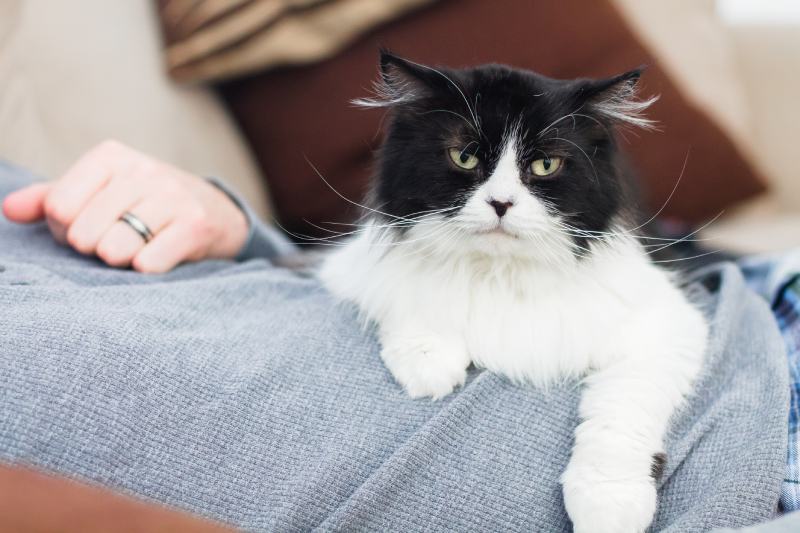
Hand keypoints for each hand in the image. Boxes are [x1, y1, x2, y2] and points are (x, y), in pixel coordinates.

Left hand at [1, 140, 248, 272]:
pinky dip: (146, 270)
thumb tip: (10, 209)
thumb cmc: (145, 204)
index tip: (87, 226)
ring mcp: (172, 196)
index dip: (64, 229)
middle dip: (92, 248)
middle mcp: (143, 170)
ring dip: (119, 261)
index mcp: (111, 157)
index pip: (58, 206)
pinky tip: (155, 259)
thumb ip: (52, 198)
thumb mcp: (100, 192)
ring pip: (115, 249)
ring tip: (132, 251)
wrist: (216, 211)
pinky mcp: (195, 225)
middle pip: (83, 232)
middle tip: (112, 242)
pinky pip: (149, 263)